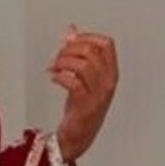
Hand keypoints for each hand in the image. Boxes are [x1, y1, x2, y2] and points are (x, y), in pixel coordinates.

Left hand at [48, 25, 118, 162]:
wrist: (78, 136)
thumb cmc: (81, 106)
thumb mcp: (81, 76)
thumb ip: (77, 52)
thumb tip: (70, 29)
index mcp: (111, 73)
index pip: (106, 43)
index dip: (87, 37)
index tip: (70, 41)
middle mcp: (108, 82)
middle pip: (91, 51)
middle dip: (68, 49)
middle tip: (56, 56)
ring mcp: (98, 95)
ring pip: (83, 64)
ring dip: (62, 62)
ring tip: (54, 67)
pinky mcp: (85, 105)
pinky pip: (73, 82)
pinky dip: (60, 76)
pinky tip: (53, 78)